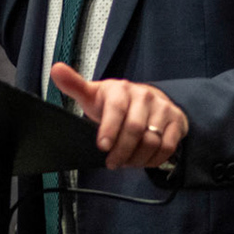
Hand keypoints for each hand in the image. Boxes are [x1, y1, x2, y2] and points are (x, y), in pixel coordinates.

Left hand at [51, 63, 187, 170]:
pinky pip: (168, 146)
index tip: (102, 147)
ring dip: (137, 158)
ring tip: (126, 162)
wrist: (148, 100)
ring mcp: (163, 108)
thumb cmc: (115, 102)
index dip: (109, 129)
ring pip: (152, 141)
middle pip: (135, 129)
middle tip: (112, 163)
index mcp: (121, 89)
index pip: (116, 109)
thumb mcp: (94, 95)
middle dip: (122, 151)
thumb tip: (56, 69)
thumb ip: (75, 85)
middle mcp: (144, 96)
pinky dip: (154, 159)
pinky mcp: (176, 121)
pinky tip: (143, 160)